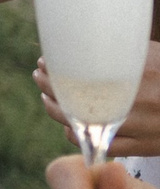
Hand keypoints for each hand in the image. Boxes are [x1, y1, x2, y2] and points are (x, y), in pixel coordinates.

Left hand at [37, 46, 159, 157]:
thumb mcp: (152, 55)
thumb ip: (124, 51)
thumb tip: (86, 41)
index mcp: (141, 70)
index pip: (83, 70)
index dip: (57, 67)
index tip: (45, 62)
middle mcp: (139, 98)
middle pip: (78, 95)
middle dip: (51, 85)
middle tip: (40, 76)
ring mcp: (142, 125)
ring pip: (84, 123)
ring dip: (58, 110)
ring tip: (48, 99)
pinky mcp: (148, 146)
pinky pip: (103, 145)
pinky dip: (80, 135)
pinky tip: (70, 127)